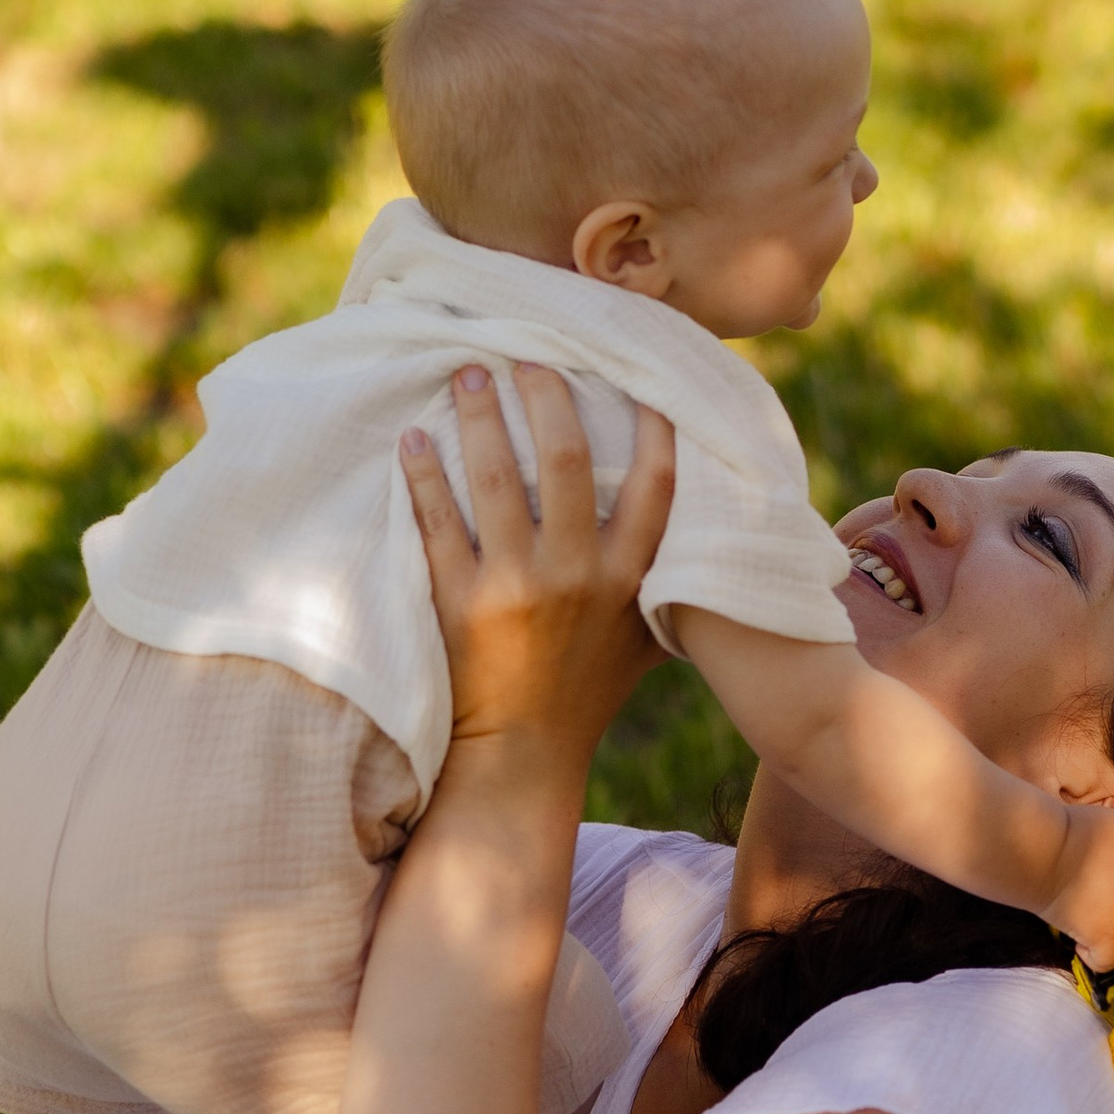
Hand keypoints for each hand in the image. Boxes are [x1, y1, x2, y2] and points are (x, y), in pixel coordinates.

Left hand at [401, 364, 675, 776]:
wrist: (522, 754)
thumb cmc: (586, 691)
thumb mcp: (642, 639)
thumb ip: (665, 583)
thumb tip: (701, 530)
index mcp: (627, 579)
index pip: (654, 486)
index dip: (651, 428)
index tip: (636, 378)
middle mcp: (577, 575)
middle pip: (567, 461)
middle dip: (546, 398)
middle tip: (525, 358)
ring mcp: (517, 587)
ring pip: (497, 479)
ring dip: (479, 417)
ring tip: (467, 374)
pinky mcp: (461, 603)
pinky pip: (438, 523)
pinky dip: (423, 475)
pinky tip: (412, 438)